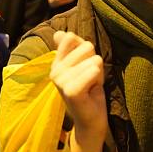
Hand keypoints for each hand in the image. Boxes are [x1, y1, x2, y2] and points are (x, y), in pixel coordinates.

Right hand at [50, 31, 106, 151]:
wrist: (92, 117)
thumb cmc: (90, 89)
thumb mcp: (84, 63)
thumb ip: (75, 46)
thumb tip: (60, 33)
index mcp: (57, 62)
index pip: (71, 38)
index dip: (87, 50)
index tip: (85, 65)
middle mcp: (55, 70)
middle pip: (87, 47)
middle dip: (95, 62)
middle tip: (90, 78)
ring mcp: (60, 81)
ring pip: (93, 60)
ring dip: (98, 73)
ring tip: (91, 85)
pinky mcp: (70, 91)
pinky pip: (91, 72)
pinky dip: (97, 78)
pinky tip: (92, 89)